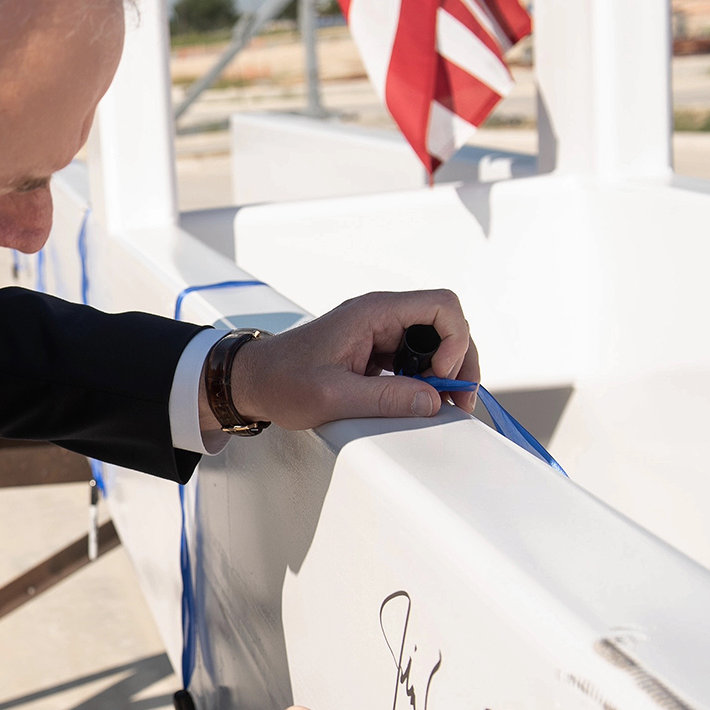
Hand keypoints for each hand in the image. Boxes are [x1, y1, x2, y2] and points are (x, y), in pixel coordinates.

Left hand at [225, 289, 480, 428]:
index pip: (442, 305)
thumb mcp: (333, 396)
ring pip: (433, 343)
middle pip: (445, 325)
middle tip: (455, 401)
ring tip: (437, 404)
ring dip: (443, 373)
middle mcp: (380, 315)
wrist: (251, 381)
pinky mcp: (374, 350)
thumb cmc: (281, 382)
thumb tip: (432, 401)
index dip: (455, 340)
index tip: (441, 377)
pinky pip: (413, 358)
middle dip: (458, 361)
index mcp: (373, 312)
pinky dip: (423, 379)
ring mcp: (378, 332)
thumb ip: (384, 398)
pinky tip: (417, 401)